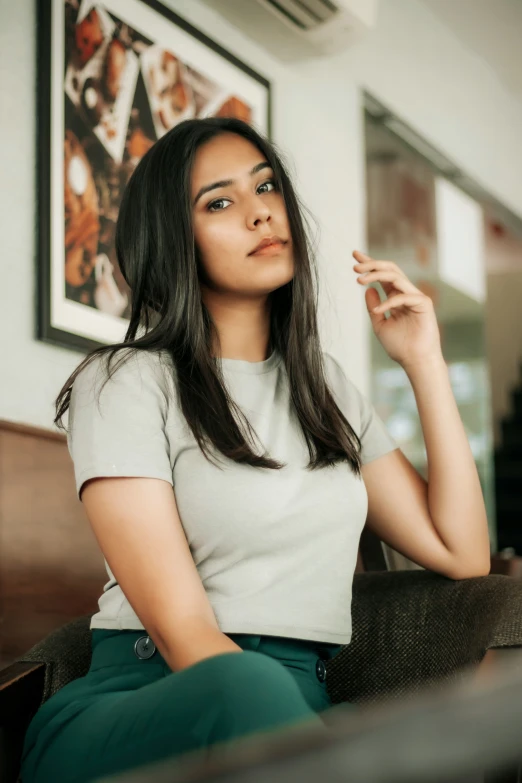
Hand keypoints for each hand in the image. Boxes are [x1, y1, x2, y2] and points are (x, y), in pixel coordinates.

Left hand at [352, 250, 442, 370]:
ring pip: (396, 277)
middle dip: (372, 264)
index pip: (382, 275)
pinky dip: (388, 302)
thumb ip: (373, 307)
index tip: (354, 256)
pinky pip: (403, 297)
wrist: (415, 361)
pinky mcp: (424, 304)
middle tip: (355, 266)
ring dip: (376, 275)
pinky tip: (378, 311)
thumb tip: (368, 289)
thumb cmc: (400, 346)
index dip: (369, 264)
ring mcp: (416, 297)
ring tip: (359, 279)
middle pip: (390, 270)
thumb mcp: (379, 324)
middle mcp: (406, 293)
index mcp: (396, 297)